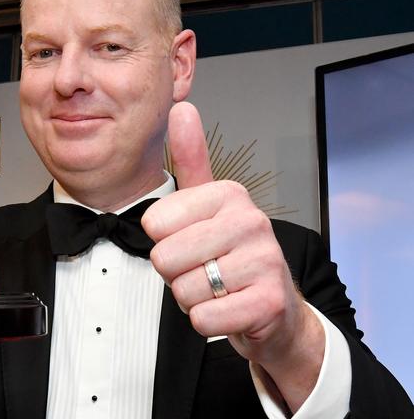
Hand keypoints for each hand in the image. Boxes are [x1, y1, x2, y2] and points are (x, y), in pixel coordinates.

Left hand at [141, 102, 323, 408]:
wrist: (275, 307)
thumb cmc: (232, 254)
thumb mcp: (209, 204)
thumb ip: (192, 159)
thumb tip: (182, 106)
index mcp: (229, 194)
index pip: (153, 223)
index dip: (164, 241)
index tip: (192, 242)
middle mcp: (250, 220)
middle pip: (164, 258)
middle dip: (176, 273)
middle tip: (206, 269)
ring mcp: (264, 261)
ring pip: (182, 290)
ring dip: (192, 298)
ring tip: (219, 287)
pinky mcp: (268, 302)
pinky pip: (202, 318)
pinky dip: (207, 321)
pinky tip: (230, 308)